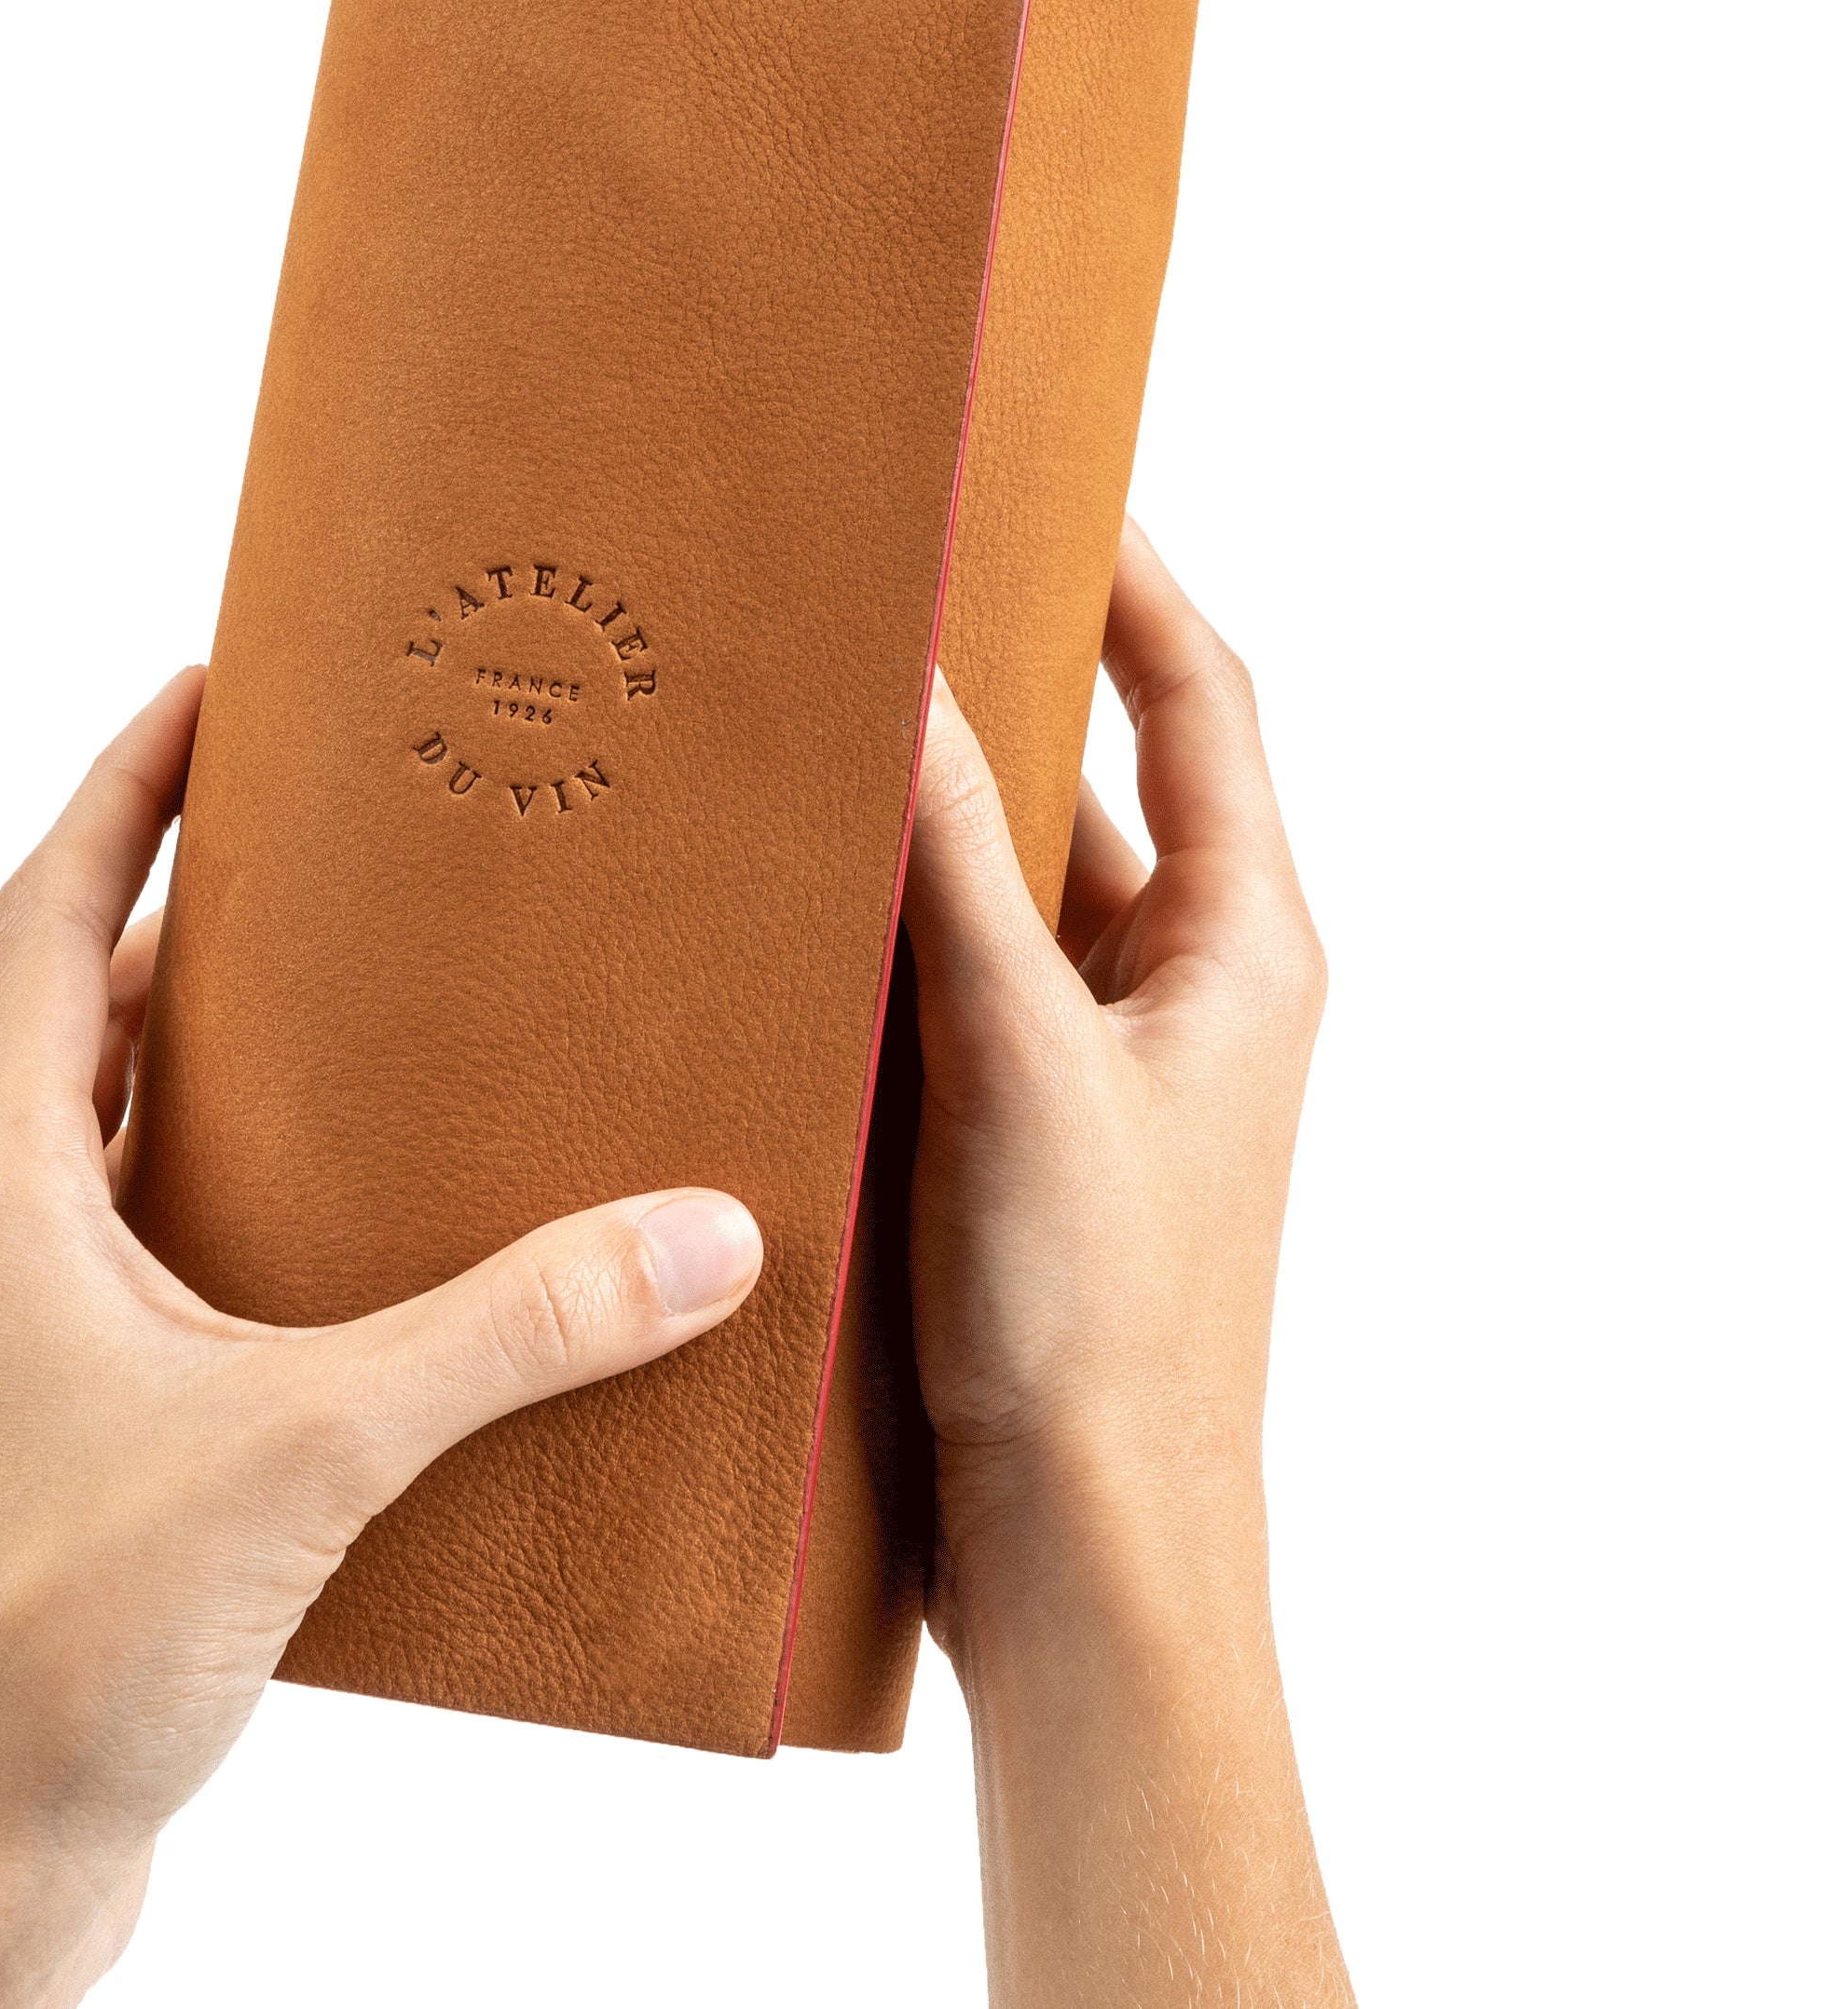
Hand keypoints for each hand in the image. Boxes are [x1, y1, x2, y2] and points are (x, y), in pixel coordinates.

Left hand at [0, 667, 762, 2008]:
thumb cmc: (50, 1649)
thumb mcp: (305, 1452)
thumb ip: (507, 1335)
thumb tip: (694, 1235)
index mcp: (6, 1181)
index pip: (42, 910)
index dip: (123, 783)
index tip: (212, 684)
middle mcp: (5, 1230)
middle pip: (86, 999)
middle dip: (198, 901)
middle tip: (340, 834)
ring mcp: (40, 1331)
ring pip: (132, 1128)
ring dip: (234, 1054)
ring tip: (383, 1008)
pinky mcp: (94, 1421)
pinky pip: (180, 1250)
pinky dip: (267, 1200)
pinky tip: (388, 1236)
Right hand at [902, 522, 1352, 2004]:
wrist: (1087, 1547)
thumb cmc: (1104, 1321)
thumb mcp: (1026, 1061)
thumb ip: (966, 876)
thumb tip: (909, 700)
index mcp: (1241, 942)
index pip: (1202, 702)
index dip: (1135, 578)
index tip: (1048, 478)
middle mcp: (1179, 982)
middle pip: (1096, 777)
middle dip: (1001, 681)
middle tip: (884, 583)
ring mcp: (1094, 1053)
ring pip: (1008, 881)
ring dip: (927, 815)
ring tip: (812, 722)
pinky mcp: (1015, 1122)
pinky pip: (950, 977)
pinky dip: (885, 926)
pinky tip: (783, 899)